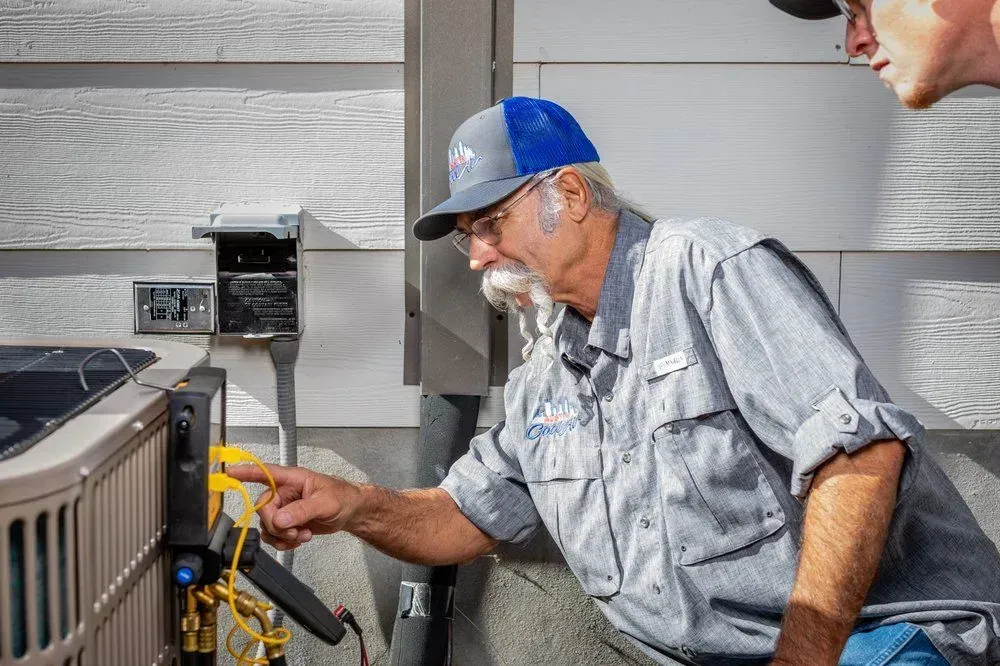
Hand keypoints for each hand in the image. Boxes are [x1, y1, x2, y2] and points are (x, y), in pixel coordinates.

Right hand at [225, 463, 361, 550]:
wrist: (350, 512)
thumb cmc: (342, 497)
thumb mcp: (325, 503)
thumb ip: (302, 511)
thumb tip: (280, 519)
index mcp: (293, 479)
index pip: (265, 472)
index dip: (246, 472)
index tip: (229, 472)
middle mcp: (285, 492)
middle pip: (263, 509)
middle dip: (277, 525)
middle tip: (294, 531)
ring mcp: (285, 508)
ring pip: (267, 525)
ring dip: (283, 535)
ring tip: (302, 534)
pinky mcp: (287, 522)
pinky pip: (274, 535)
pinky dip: (284, 542)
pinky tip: (300, 538)